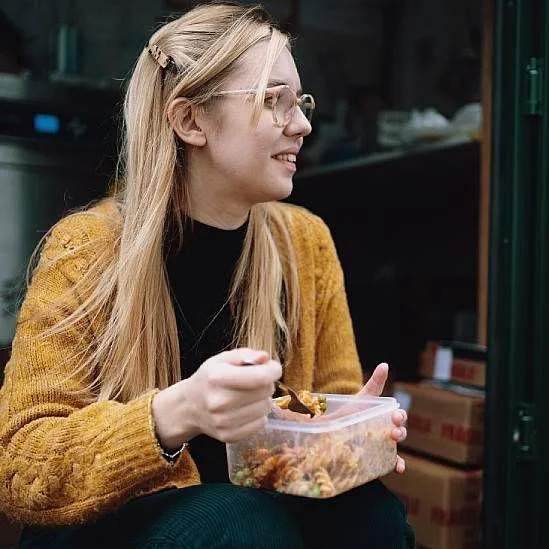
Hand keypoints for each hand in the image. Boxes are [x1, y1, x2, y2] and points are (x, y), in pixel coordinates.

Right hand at [152, 348, 281, 448]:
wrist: (189, 406)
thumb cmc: (209, 379)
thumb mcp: (222, 360)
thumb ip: (245, 355)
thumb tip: (265, 358)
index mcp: (217, 378)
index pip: (260, 377)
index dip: (273, 371)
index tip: (273, 368)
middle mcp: (219, 402)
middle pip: (265, 391)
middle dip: (266, 383)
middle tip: (255, 381)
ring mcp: (223, 422)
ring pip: (266, 408)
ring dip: (263, 399)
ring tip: (249, 395)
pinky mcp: (229, 436)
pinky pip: (261, 423)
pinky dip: (258, 415)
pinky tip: (246, 409)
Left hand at [358, 362, 406, 473]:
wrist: (332, 430)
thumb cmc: (350, 411)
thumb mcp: (362, 398)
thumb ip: (374, 383)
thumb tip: (385, 364)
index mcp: (384, 417)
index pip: (398, 416)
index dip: (399, 416)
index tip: (394, 416)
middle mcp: (385, 431)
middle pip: (399, 431)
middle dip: (399, 431)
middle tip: (392, 431)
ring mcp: (381, 445)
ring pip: (396, 447)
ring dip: (398, 447)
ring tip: (391, 444)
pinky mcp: (376, 458)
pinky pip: (390, 463)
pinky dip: (398, 465)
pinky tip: (399, 468)